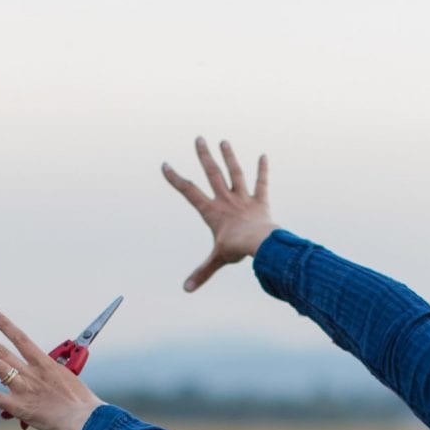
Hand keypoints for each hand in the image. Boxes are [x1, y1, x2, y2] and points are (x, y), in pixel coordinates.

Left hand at [0, 310, 101, 429]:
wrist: (85, 420)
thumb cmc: (83, 404)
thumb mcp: (68, 382)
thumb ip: (50, 377)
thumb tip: (42, 381)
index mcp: (45, 364)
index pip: (20, 337)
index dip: (4, 324)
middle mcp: (31, 373)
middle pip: (1, 350)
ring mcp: (23, 388)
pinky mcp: (18, 406)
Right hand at [163, 135, 273, 292]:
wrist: (259, 242)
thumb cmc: (236, 250)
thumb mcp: (217, 260)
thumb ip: (202, 273)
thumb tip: (186, 290)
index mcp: (211, 211)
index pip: (189, 192)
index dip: (175, 179)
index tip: (165, 165)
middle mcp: (226, 200)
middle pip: (213, 173)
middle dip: (204, 156)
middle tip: (199, 139)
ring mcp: (243, 198)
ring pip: (235, 173)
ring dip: (229, 157)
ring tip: (224, 142)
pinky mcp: (260, 201)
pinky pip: (261, 183)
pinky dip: (263, 170)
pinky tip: (264, 156)